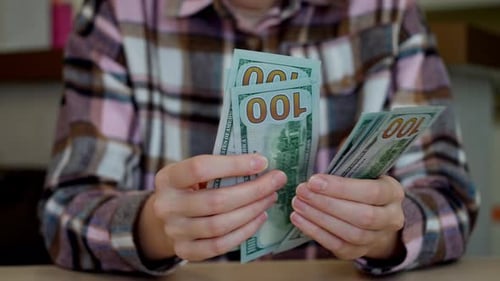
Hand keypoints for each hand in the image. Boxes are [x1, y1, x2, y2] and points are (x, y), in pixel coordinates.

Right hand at [138, 154, 286, 261]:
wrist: (167, 216)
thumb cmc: (189, 187)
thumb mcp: (194, 172)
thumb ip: (219, 167)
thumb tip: (261, 163)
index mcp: (168, 178)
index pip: (200, 168)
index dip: (234, 165)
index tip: (262, 162)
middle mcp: (167, 206)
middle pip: (216, 200)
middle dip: (254, 190)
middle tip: (276, 181)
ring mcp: (175, 231)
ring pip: (220, 225)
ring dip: (252, 211)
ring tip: (270, 198)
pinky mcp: (185, 250)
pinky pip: (220, 245)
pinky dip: (244, 231)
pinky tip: (259, 218)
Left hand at [290, 174, 404, 259]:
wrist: (371, 215)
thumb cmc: (360, 186)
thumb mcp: (361, 171)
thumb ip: (347, 164)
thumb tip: (322, 155)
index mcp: (394, 192)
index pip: (372, 192)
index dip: (341, 188)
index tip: (314, 180)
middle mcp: (391, 218)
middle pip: (362, 216)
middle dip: (327, 203)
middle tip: (302, 191)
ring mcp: (376, 238)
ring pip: (350, 233)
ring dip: (319, 218)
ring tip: (298, 204)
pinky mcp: (358, 251)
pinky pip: (337, 245)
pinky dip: (315, 232)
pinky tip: (299, 219)